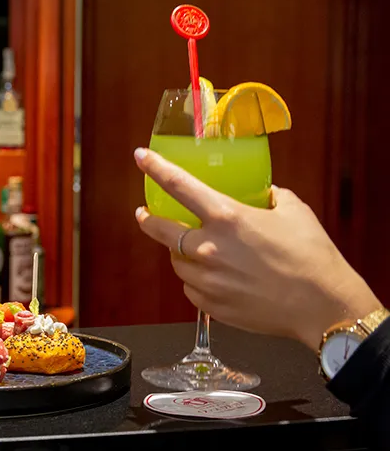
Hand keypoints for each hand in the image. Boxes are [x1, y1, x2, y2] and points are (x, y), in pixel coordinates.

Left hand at [133, 147, 380, 350]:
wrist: (323, 306)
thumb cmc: (312, 257)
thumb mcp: (294, 211)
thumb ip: (270, 197)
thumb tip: (262, 195)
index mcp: (227, 218)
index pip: (179, 185)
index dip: (156, 168)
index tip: (141, 158)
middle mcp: (209, 248)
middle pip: (160, 230)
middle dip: (148, 220)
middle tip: (144, 214)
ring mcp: (207, 280)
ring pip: (177, 262)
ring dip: (181, 254)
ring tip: (197, 251)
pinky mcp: (211, 305)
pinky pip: (191, 288)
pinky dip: (197, 281)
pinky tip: (214, 278)